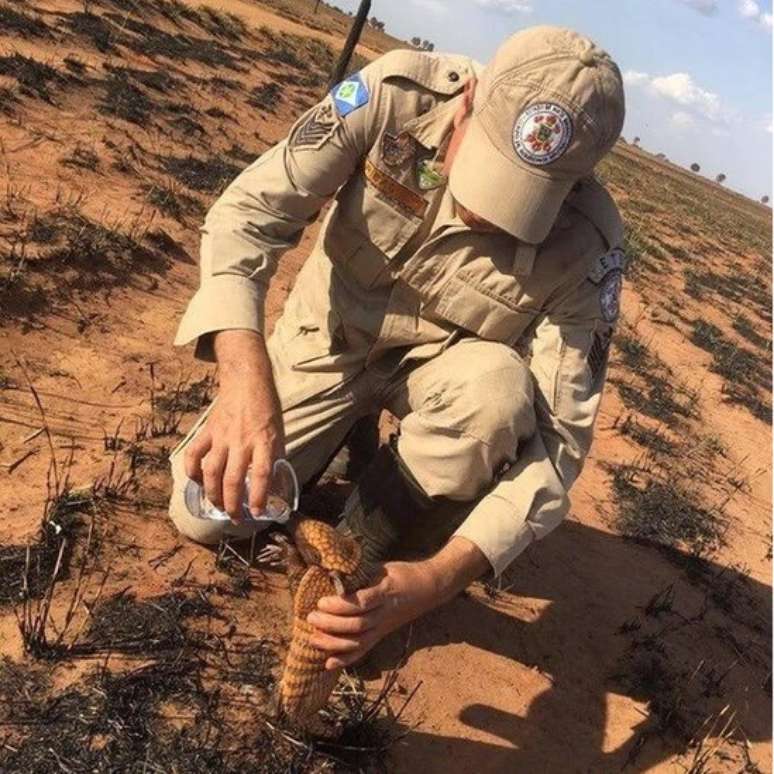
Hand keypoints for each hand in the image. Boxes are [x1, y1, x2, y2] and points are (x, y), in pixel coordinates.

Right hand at [184, 330, 284, 520]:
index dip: (258, 496)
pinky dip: (192, 472)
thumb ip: (274, 457)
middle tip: (235, 518)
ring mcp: (222, 437)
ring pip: (211, 472)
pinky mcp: (207, 431)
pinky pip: (194, 455)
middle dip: (232, 504)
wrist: (247, 381)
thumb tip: (275, 485)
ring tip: (218, 507)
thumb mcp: (278, 433)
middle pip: (232, 479)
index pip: (261, 474)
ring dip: (213, 494)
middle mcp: (241, 441)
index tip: (257, 512)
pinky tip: (197, 483)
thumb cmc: (266, 409)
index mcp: (264, 441)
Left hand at [306, 560, 439, 669]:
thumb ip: (362, 574)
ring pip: (359, 641)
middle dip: (331, 625)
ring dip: (334, 643)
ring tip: (313, 638)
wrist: (430, 588)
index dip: (340, 605)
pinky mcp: (383, 635)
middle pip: (357, 625)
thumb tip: (333, 573)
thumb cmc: (404, 574)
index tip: (322, 601)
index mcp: (385, 592)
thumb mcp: (384, 568)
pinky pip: (364, 650)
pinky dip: (346, 659)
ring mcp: (384, 627)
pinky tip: (329, 663)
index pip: (362, 603)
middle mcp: (385, 613)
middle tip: (311, 617)